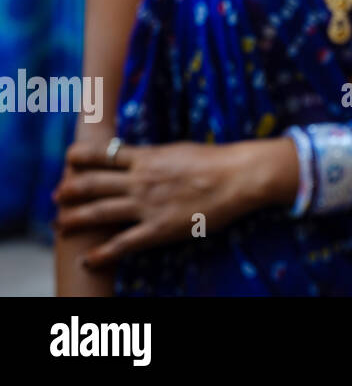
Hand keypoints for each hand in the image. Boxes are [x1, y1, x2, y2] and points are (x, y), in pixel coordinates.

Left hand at [54, 139, 283, 268]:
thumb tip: (144, 157)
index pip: (103, 154)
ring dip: (75, 220)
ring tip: (60, 226)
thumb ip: (157, 156)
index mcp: (147, 157)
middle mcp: (140, 180)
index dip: (80, 157)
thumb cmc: (217, 161)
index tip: (68, 161)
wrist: (239, 176)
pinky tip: (89, 259)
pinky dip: (102, 253)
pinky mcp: (158, 228)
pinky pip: (123, 243)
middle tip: (56, 198)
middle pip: (92, 184)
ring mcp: (147, 204)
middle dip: (69, 191)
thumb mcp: (180, 149)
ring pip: (99, 213)